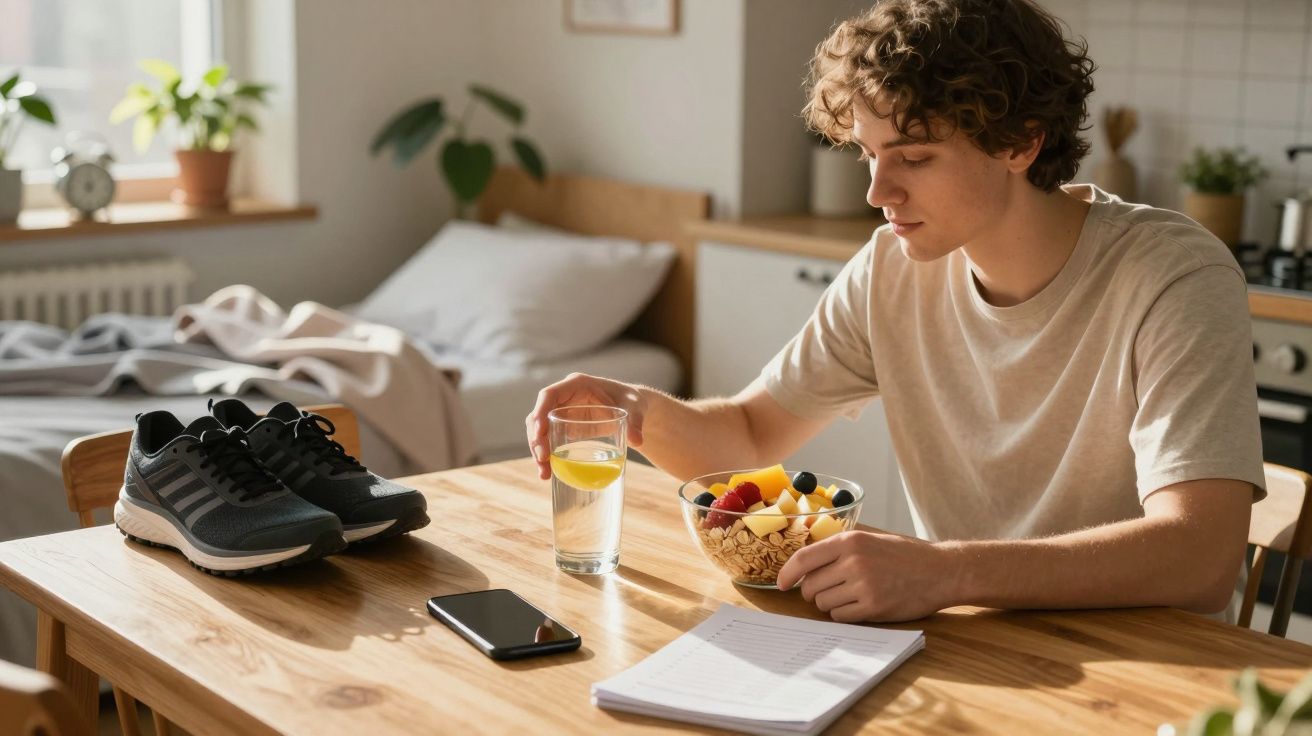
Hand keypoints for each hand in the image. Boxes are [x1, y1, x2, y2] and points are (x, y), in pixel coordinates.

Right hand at [526, 373, 646, 479]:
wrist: (632, 410)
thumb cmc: (632, 402)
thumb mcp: (635, 409)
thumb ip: (635, 423)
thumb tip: (637, 441)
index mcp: (577, 384)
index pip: (549, 395)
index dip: (539, 412)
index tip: (539, 433)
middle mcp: (565, 397)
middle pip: (539, 415)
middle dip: (536, 439)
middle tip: (543, 460)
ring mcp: (562, 412)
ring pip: (539, 430)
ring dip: (538, 451)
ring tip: (545, 474)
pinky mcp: (564, 427)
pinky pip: (548, 440)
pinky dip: (546, 456)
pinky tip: (548, 473)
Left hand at [775, 531, 958, 621]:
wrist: (940, 571)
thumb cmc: (905, 555)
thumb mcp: (870, 539)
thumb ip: (840, 547)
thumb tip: (803, 560)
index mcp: (850, 541)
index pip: (804, 558)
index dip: (787, 574)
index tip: (781, 584)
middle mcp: (853, 561)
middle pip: (810, 585)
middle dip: (812, 592)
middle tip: (827, 590)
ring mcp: (863, 585)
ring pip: (823, 603)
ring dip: (830, 603)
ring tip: (850, 595)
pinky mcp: (874, 606)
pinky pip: (840, 616)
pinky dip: (844, 614)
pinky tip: (859, 605)